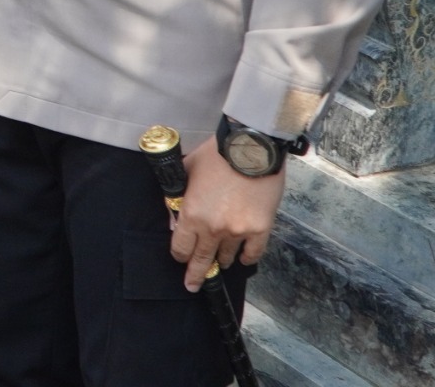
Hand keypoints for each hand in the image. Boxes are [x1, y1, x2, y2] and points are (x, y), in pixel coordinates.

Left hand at [169, 136, 285, 291]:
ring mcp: (238, 232)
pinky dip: (247, 258)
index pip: (180, 247)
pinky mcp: (260, 229)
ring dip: (222, 260)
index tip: (180, 258)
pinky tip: (243, 258)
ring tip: (220, 263)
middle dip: (195, 275)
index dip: (179, 255)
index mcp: (191, 215)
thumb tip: (173, 216)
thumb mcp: (186, 172)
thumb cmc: (216, 155)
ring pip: (227, 256)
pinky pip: (253, 253)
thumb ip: (177, 196)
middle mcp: (212, 229)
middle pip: (201, 260)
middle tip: (192, 286)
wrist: (251, 148)